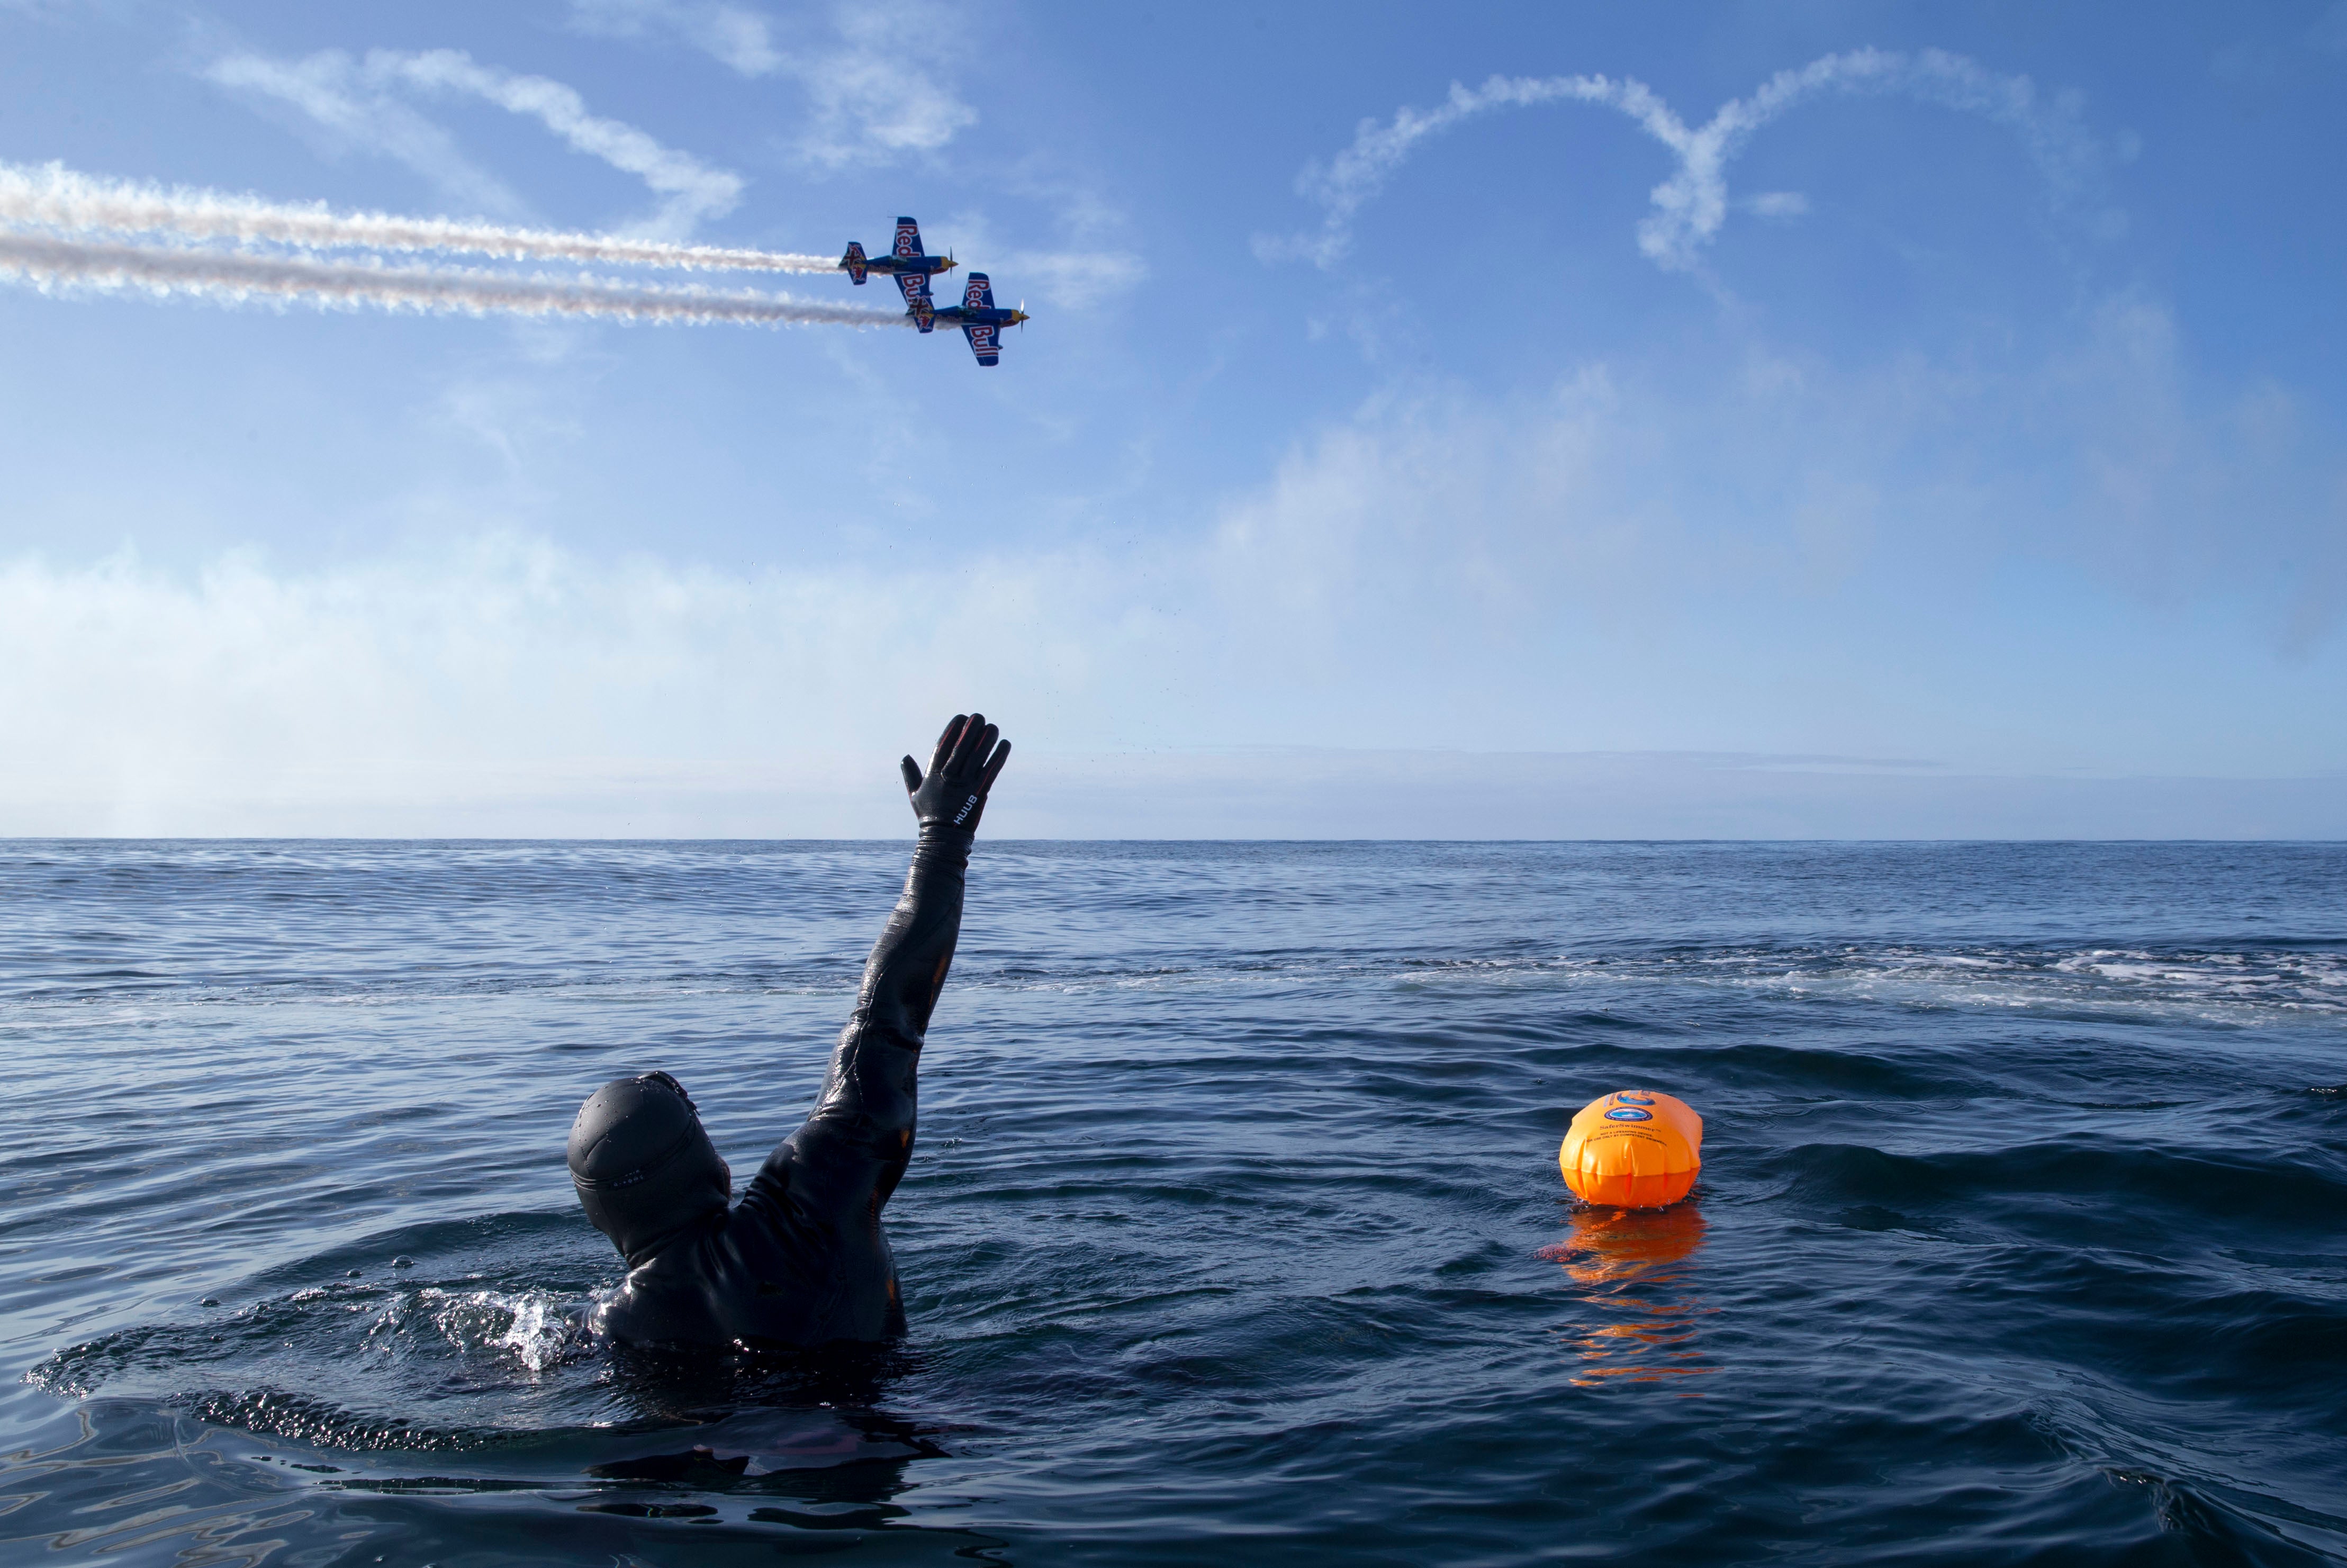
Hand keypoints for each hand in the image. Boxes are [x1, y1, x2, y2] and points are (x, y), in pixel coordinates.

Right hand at [900, 713, 1011, 836]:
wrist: (943, 837)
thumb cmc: (928, 815)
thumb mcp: (914, 794)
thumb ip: (910, 774)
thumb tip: (905, 757)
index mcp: (933, 774)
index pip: (943, 745)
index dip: (952, 729)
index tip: (960, 717)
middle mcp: (949, 776)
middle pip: (962, 747)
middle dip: (971, 729)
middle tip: (979, 717)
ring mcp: (965, 783)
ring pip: (977, 755)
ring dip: (987, 739)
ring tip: (993, 727)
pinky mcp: (979, 791)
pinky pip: (991, 769)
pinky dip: (999, 756)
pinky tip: (1005, 744)